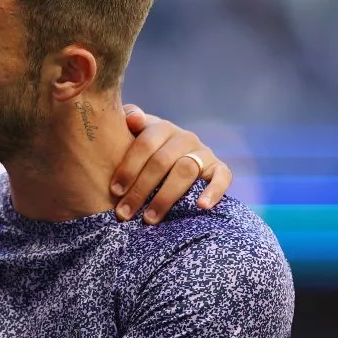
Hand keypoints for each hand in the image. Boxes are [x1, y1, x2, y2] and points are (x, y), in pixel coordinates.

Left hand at [111, 105, 232, 223]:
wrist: (175, 156)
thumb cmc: (144, 150)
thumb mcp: (132, 133)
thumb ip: (128, 120)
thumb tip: (133, 118)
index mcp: (161, 127)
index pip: (145, 144)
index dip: (129, 167)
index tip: (115, 191)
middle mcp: (184, 137)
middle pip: (162, 161)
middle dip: (140, 189)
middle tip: (125, 213)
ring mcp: (203, 152)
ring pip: (185, 171)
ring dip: (165, 197)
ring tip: (149, 218)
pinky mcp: (219, 168)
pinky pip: (222, 177)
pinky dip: (214, 191)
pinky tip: (201, 206)